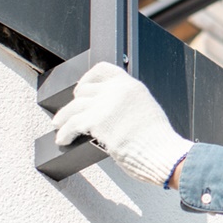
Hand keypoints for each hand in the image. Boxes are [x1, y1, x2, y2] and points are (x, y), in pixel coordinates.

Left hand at [51, 62, 191, 185]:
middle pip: (84, 90)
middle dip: (75, 103)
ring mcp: (106, 104)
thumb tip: (112, 113)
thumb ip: (129, 105)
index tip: (81, 88)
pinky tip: (62, 139)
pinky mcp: (97, 121)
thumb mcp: (147, 111)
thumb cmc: (158, 141)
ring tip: (59, 125)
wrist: (163, 153)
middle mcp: (117, 91)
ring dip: (64, 118)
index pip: (103, 69)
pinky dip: (65, 133)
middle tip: (69, 113)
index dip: (88, 78)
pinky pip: (72, 124)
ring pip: (74, 107)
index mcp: (132, 86)